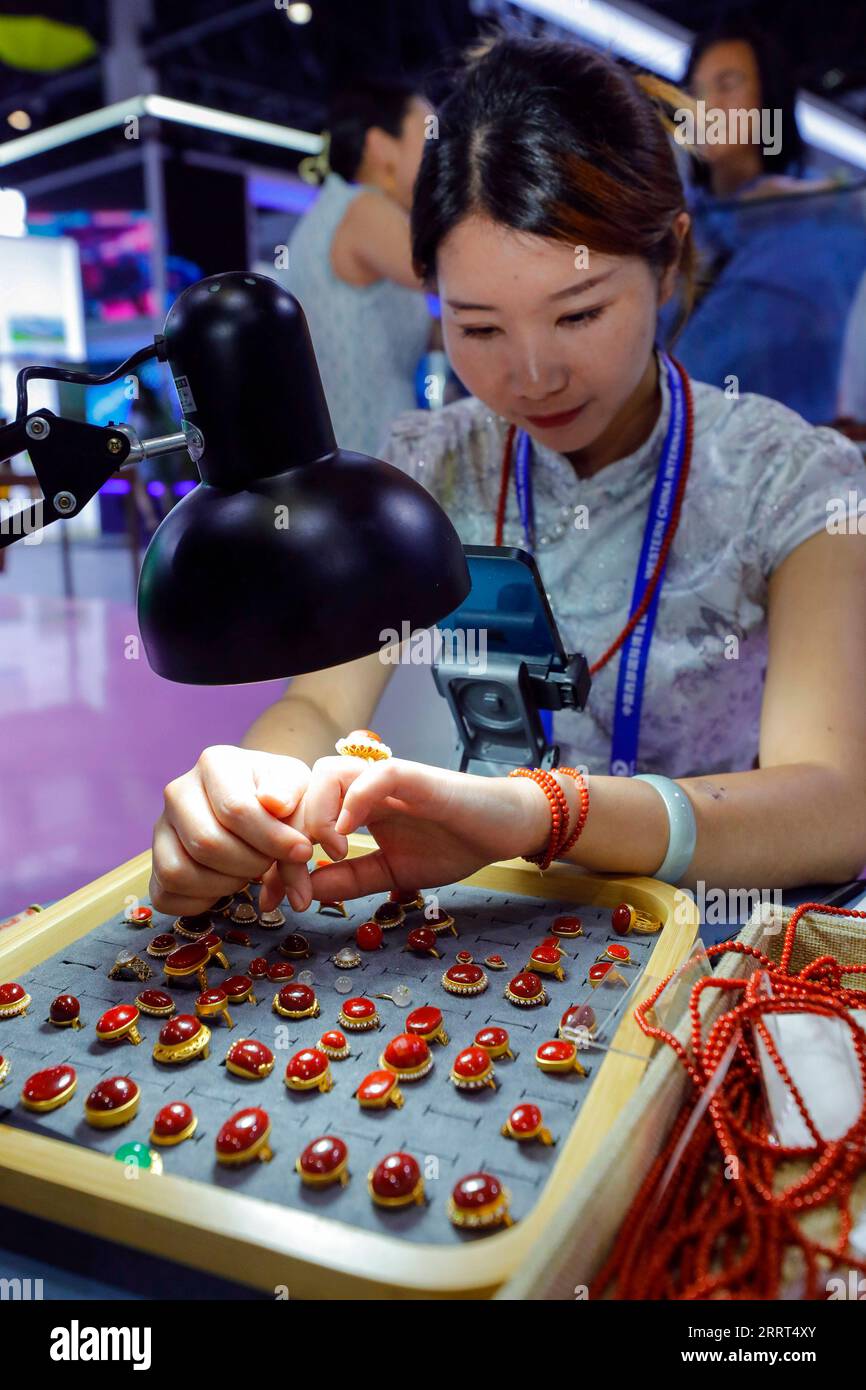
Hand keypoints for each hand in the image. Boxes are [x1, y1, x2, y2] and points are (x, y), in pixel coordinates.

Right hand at [150, 745, 313, 915]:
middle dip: (251, 863)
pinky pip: (164, 895)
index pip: (236, 809)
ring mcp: (161, 827)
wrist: (258, 800)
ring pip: (179, 872)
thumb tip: (276, 805)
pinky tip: (225, 887)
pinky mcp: (155, 861)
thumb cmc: (280, 794)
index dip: (273, 839)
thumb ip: (293, 798)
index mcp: (214, 763)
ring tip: (248, 872)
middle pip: (207, 844)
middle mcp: (178, 791)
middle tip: (271, 861)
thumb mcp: (298, 785)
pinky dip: (199, 902)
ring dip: (224, 885)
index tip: (302, 851)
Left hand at [295, 755, 550, 906]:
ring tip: (327, 855)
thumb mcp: (392, 872)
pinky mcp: (415, 776)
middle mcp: (363, 786)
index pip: (298, 817)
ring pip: (327, 773)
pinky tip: (346, 837)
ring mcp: (387, 778)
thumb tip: (307, 893)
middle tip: (293, 886)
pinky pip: (374, 775)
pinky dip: (353, 802)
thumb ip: (351, 879)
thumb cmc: (453, 845)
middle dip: (288, 839)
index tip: (275, 897)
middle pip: (301, 791)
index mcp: (354, 806)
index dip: (279, 854)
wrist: (503, 831)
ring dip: (316, 814)